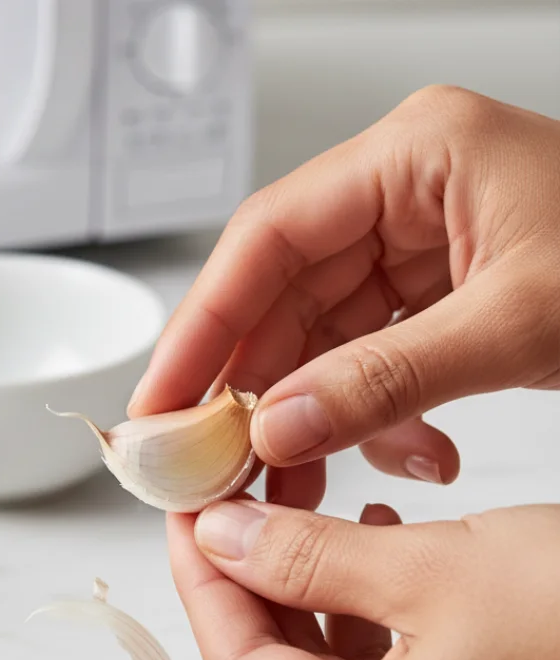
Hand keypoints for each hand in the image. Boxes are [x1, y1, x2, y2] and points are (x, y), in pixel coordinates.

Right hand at [131, 86, 559, 509]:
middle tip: (215, 460)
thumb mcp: (516, 323)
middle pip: (281, 296)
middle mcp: (402, 196)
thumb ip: (383, 380)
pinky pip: (370, 361)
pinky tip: (404, 458)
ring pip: (320, 339)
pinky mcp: (436, 295)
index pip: (265, 239)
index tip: (162, 399)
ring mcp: (418, 246)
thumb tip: (279, 428)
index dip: (201, 324)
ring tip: (302, 481)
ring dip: (313, 417)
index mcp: (414, 158)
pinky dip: (373, 419)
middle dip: (253, 388)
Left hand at [169, 500, 559, 659]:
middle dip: (255, 586)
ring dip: (316, 597)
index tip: (190, 522)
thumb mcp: (430, 568)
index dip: (204, 587)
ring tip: (314, 519)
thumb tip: (223, 541)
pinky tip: (382, 558)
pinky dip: (375, 623)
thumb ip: (305, 558)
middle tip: (240, 508)